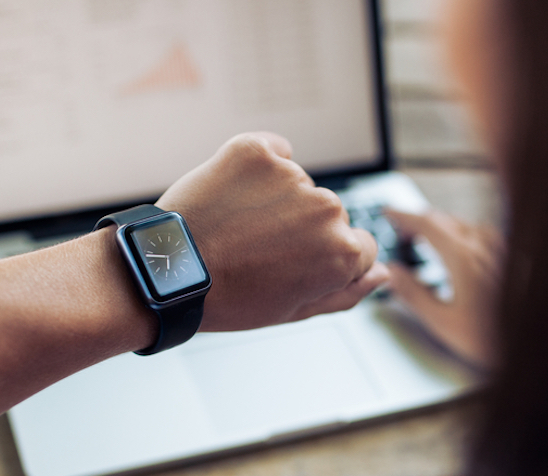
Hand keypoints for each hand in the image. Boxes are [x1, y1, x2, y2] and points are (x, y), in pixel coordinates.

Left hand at [156, 132, 389, 331]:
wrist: (166, 271)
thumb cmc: (227, 298)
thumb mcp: (293, 310)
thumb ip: (347, 292)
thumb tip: (381, 274)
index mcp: (342, 252)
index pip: (359, 246)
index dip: (323, 259)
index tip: (290, 264)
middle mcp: (325, 209)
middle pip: (329, 214)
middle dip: (301, 228)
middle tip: (256, 249)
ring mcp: (291, 176)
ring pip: (298, 184)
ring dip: (276, 199)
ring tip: (236, 226)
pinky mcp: (256, 150)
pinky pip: (273, 150)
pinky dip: (258, 166)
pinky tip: (234, 194)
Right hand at [384, 209, 502, 367]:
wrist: (540, 343)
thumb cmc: (495, 339)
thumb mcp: (443, 321)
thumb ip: (413, 294)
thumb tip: (393, 273)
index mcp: (462, 258)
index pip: (427, 224)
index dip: (404, 215)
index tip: (389, 213)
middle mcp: (484, 247)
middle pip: (446, 220)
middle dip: (420, 221)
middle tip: (404, 231)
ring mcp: (502, 251)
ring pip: (466, 225)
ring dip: (443, 227)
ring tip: (430, 239)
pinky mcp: (515, 260)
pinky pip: (484, 235)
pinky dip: (464, 235)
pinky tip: (465, 249)